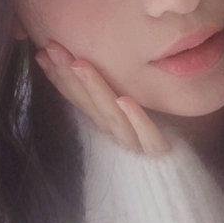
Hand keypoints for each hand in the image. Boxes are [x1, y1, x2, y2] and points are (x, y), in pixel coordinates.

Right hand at [34, 38, 172, 155]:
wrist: (181, 174)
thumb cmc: (161, 135)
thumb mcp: (135, 106)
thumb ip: (110, 89)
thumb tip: (85, 59)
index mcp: (105, 121)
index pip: (77, 97)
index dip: (58, 76)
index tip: (42, 51)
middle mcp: (115, 132)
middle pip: (89, 102)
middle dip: (68, 75)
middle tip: (52, 48)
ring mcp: (135, 143)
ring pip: (111, 115)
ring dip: (94, 88)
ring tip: (80, 63)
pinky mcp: (159, 152)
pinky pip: (148, 137)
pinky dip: (136, 118)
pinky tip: (124, 99)